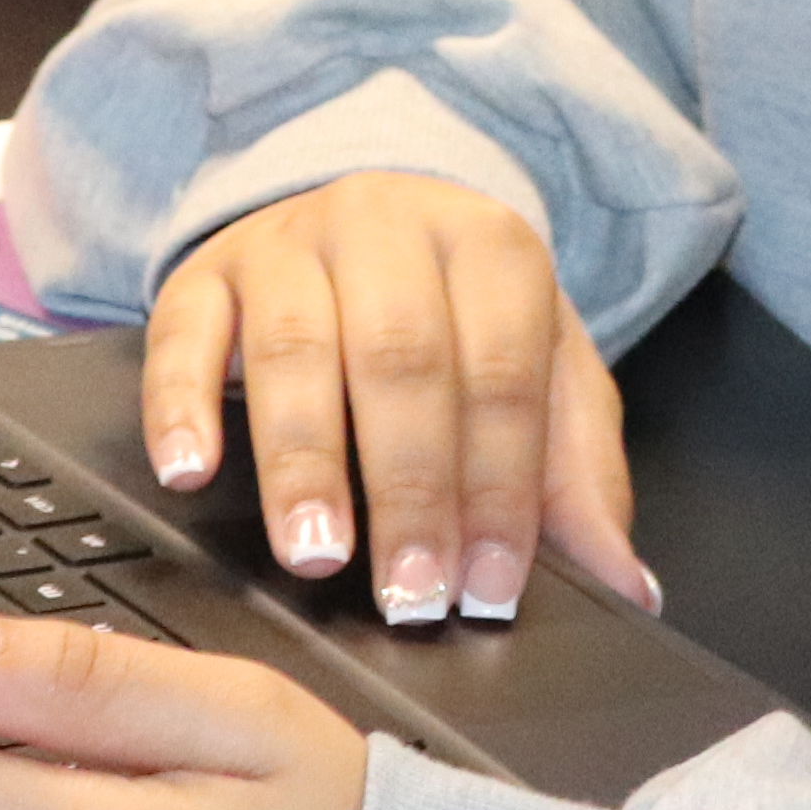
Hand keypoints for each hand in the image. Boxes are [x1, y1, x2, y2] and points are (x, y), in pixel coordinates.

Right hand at [147, 172, 647, 625]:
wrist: (367, 217)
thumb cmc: (458, 316)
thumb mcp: (542, 374)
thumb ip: (579, 477)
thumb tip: (628, 587)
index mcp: (491, 247)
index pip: (502, 375)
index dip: (498, 487)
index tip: (487, 587)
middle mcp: (388, 228)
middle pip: (402, 360)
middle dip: (408, 488)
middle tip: (407, 592)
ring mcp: (288, 244)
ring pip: (295, 348)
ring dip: (304, 460)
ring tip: (314, 550)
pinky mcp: (205, 272)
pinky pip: (183, 332)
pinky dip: (181, 405)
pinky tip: (191, 471)